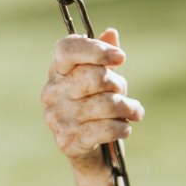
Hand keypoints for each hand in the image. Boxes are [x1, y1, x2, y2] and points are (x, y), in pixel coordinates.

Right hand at [40, 28, 144, 174]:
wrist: (91, 152)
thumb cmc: (98, 108)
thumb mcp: (103, 80)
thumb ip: (104, 56)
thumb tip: (111, 33)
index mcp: (58, 71)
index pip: (67, 49)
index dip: (96, 49)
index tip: (121, 58)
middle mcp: (52, 92)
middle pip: (94, 76)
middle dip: (118, 84)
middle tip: (124, 93)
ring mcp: (57, 118)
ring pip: (106, 103)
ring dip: (127, 108)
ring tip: (133, 112)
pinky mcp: (68, 141)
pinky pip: (106, 128)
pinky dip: (123, 127)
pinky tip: (125, 128)